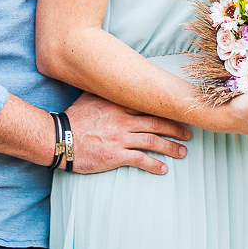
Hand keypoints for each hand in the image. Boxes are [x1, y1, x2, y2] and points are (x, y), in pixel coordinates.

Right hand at [66, 92, 190, 174]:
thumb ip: (106, 90)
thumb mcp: (91, 96)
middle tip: (189, 133)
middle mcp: (123, 119)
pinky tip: (163, 169)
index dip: (167, 110)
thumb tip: (116, 79)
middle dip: (175, 128)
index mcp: (119, 103)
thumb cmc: (74, 116)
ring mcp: (120, 138)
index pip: (149, 105)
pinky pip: (140, 160)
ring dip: (170, 147)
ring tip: (182, 152)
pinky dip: (154, 165)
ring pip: (153, 141)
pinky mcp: (115, 155)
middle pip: (157, 122)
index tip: (180, 113)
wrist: (59, 137)